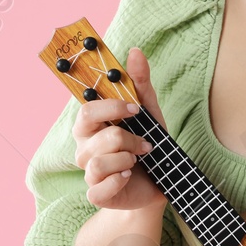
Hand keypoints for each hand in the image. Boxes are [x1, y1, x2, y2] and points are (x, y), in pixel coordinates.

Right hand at [72, 46, 168, 209]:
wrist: (161, 183)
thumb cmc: (148, 144)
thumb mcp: (149, 112)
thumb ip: (139, 83)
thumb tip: (134, 51)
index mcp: (92, 125)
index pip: (86, 109)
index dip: (110, 107)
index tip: (135, 109)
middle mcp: (84, 147)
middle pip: (89, 132)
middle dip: (124, 135)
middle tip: (145, 142)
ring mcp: (88, 172)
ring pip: (98, 161)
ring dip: (127, 157)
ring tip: (139, 159)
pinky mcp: (96, 194)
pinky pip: (99, 187)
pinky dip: (119, 180)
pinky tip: (130, 175)